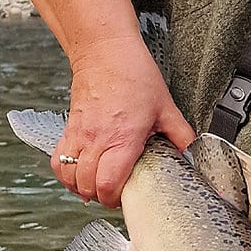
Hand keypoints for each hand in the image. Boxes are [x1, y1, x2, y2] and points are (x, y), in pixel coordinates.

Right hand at [52, 37, 194, 206]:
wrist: (105, 51)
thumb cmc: (133, 74)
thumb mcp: (166, 107)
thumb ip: (181, 134)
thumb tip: (192, 152)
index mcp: (122, 138)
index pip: (107, 185)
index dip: (115, 199)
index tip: (127, 197)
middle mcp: (96, 139)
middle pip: (87, 186)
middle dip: (102, 197)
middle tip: (116, 193)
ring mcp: (79, 135)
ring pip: (70, 177)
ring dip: (83, 188)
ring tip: (98, 186)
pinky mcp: (69, 129)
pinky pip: (59, 162)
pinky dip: (67, 175)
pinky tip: (80, 175)